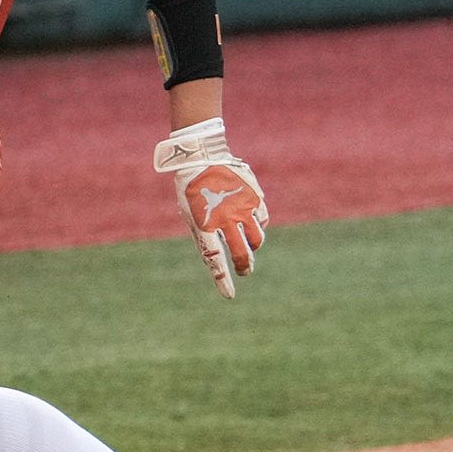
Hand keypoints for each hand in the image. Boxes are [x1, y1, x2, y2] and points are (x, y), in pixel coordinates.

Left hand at [154, 119, 268, 297]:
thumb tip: (220, 258)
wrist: (202, 156)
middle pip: (241, 253)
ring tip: (248, 245)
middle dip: (244, 267)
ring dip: (253, 246)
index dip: (222, 279)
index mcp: (204, 223)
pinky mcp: (253, 197)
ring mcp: (241, 207)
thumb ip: (205, 236)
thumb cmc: (192, 189)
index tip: (229, 295)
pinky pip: (261, 219)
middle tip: (244, 271)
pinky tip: (249, 219)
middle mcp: (225, 218)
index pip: (214, 258)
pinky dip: (258, 224)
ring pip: (257, 239)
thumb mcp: (191, 214)